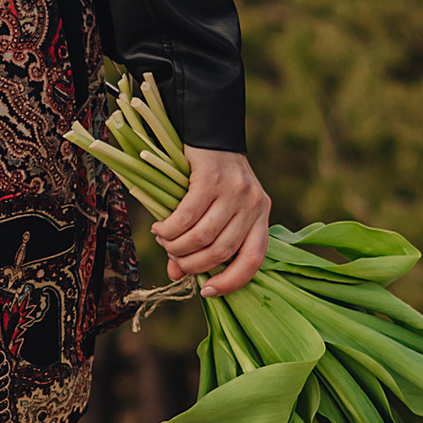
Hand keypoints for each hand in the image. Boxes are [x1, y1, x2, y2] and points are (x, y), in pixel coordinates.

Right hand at [152, 148, 271, 297]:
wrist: (210, 130)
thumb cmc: (213, 177)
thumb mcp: (216, 210)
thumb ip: (201, 244)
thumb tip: (176, 276)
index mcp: (261, 216)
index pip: (253, 261)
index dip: (231, 282)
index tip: (207, 292)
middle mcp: (253, 205)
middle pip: (221, 252)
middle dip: (192, 263)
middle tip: (174, 258)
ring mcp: (234, 192)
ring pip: (202, 237)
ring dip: (177, 246)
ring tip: (164, 241)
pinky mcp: (211, 179)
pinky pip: (187, 216)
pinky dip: (170, 228)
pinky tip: (160, 227)